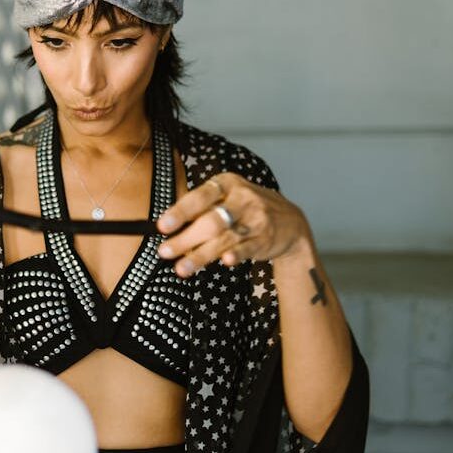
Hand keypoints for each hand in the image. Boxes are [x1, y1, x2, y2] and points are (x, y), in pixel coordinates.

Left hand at [155, 172, 311, 276]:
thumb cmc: (245, 208)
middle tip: (164, 251)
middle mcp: (243, 199)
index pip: (200, 196)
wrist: (290, 221)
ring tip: (181, 268)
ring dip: (200, 255)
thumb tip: (167, 227)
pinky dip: (237, 254)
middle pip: (210, 221)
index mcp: (228, 184)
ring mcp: (256, 220)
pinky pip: (247, 248)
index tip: (162, 226)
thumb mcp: (227, 196)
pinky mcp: (265, 239)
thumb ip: (201, 208)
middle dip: (185, 239)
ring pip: (224, 239)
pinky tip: (225, 261)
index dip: (180, 211)